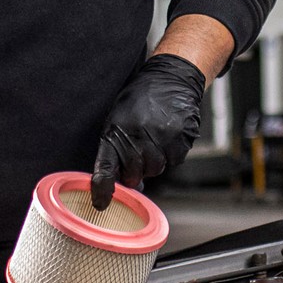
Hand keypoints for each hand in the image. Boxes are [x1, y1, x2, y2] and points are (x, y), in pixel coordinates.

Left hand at [91, 53, 205, 209]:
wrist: (171, 78)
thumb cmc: (141, 100)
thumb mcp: (118, 118)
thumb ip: (117, 149)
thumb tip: (124, 183)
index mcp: (116, 130)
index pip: (106, 167)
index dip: (103, 189)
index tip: (100, 203)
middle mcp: (138, 135)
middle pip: (136, 174)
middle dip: (136, 170)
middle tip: (140, 152)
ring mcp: (161, 137)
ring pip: (156, 169)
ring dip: (155, 161)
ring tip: (155, 138)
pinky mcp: (181, 138)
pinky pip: (174, 161)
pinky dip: (171, 153)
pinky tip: (169, 135)